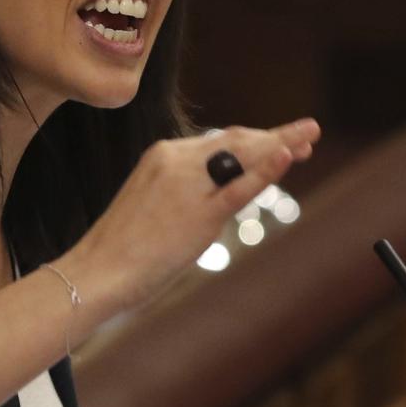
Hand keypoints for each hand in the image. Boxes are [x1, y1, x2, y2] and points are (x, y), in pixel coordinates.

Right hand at [61, 120, 320, 316]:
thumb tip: (218, 197)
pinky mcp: (197, 213)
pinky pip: (238, 187)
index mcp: (164, 155)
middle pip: (236, 141)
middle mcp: (175, 159)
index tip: (285, 141)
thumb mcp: (156, 206)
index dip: (256, 139)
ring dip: (281, 143)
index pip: (220, 140)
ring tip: (309, 137)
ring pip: (243, 157)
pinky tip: (289, 155)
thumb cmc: (122, 248)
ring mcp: (187, 184)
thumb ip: (187, 193)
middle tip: (309, 134)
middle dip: (276, 137)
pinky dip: (267, 169)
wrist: (96, 272)